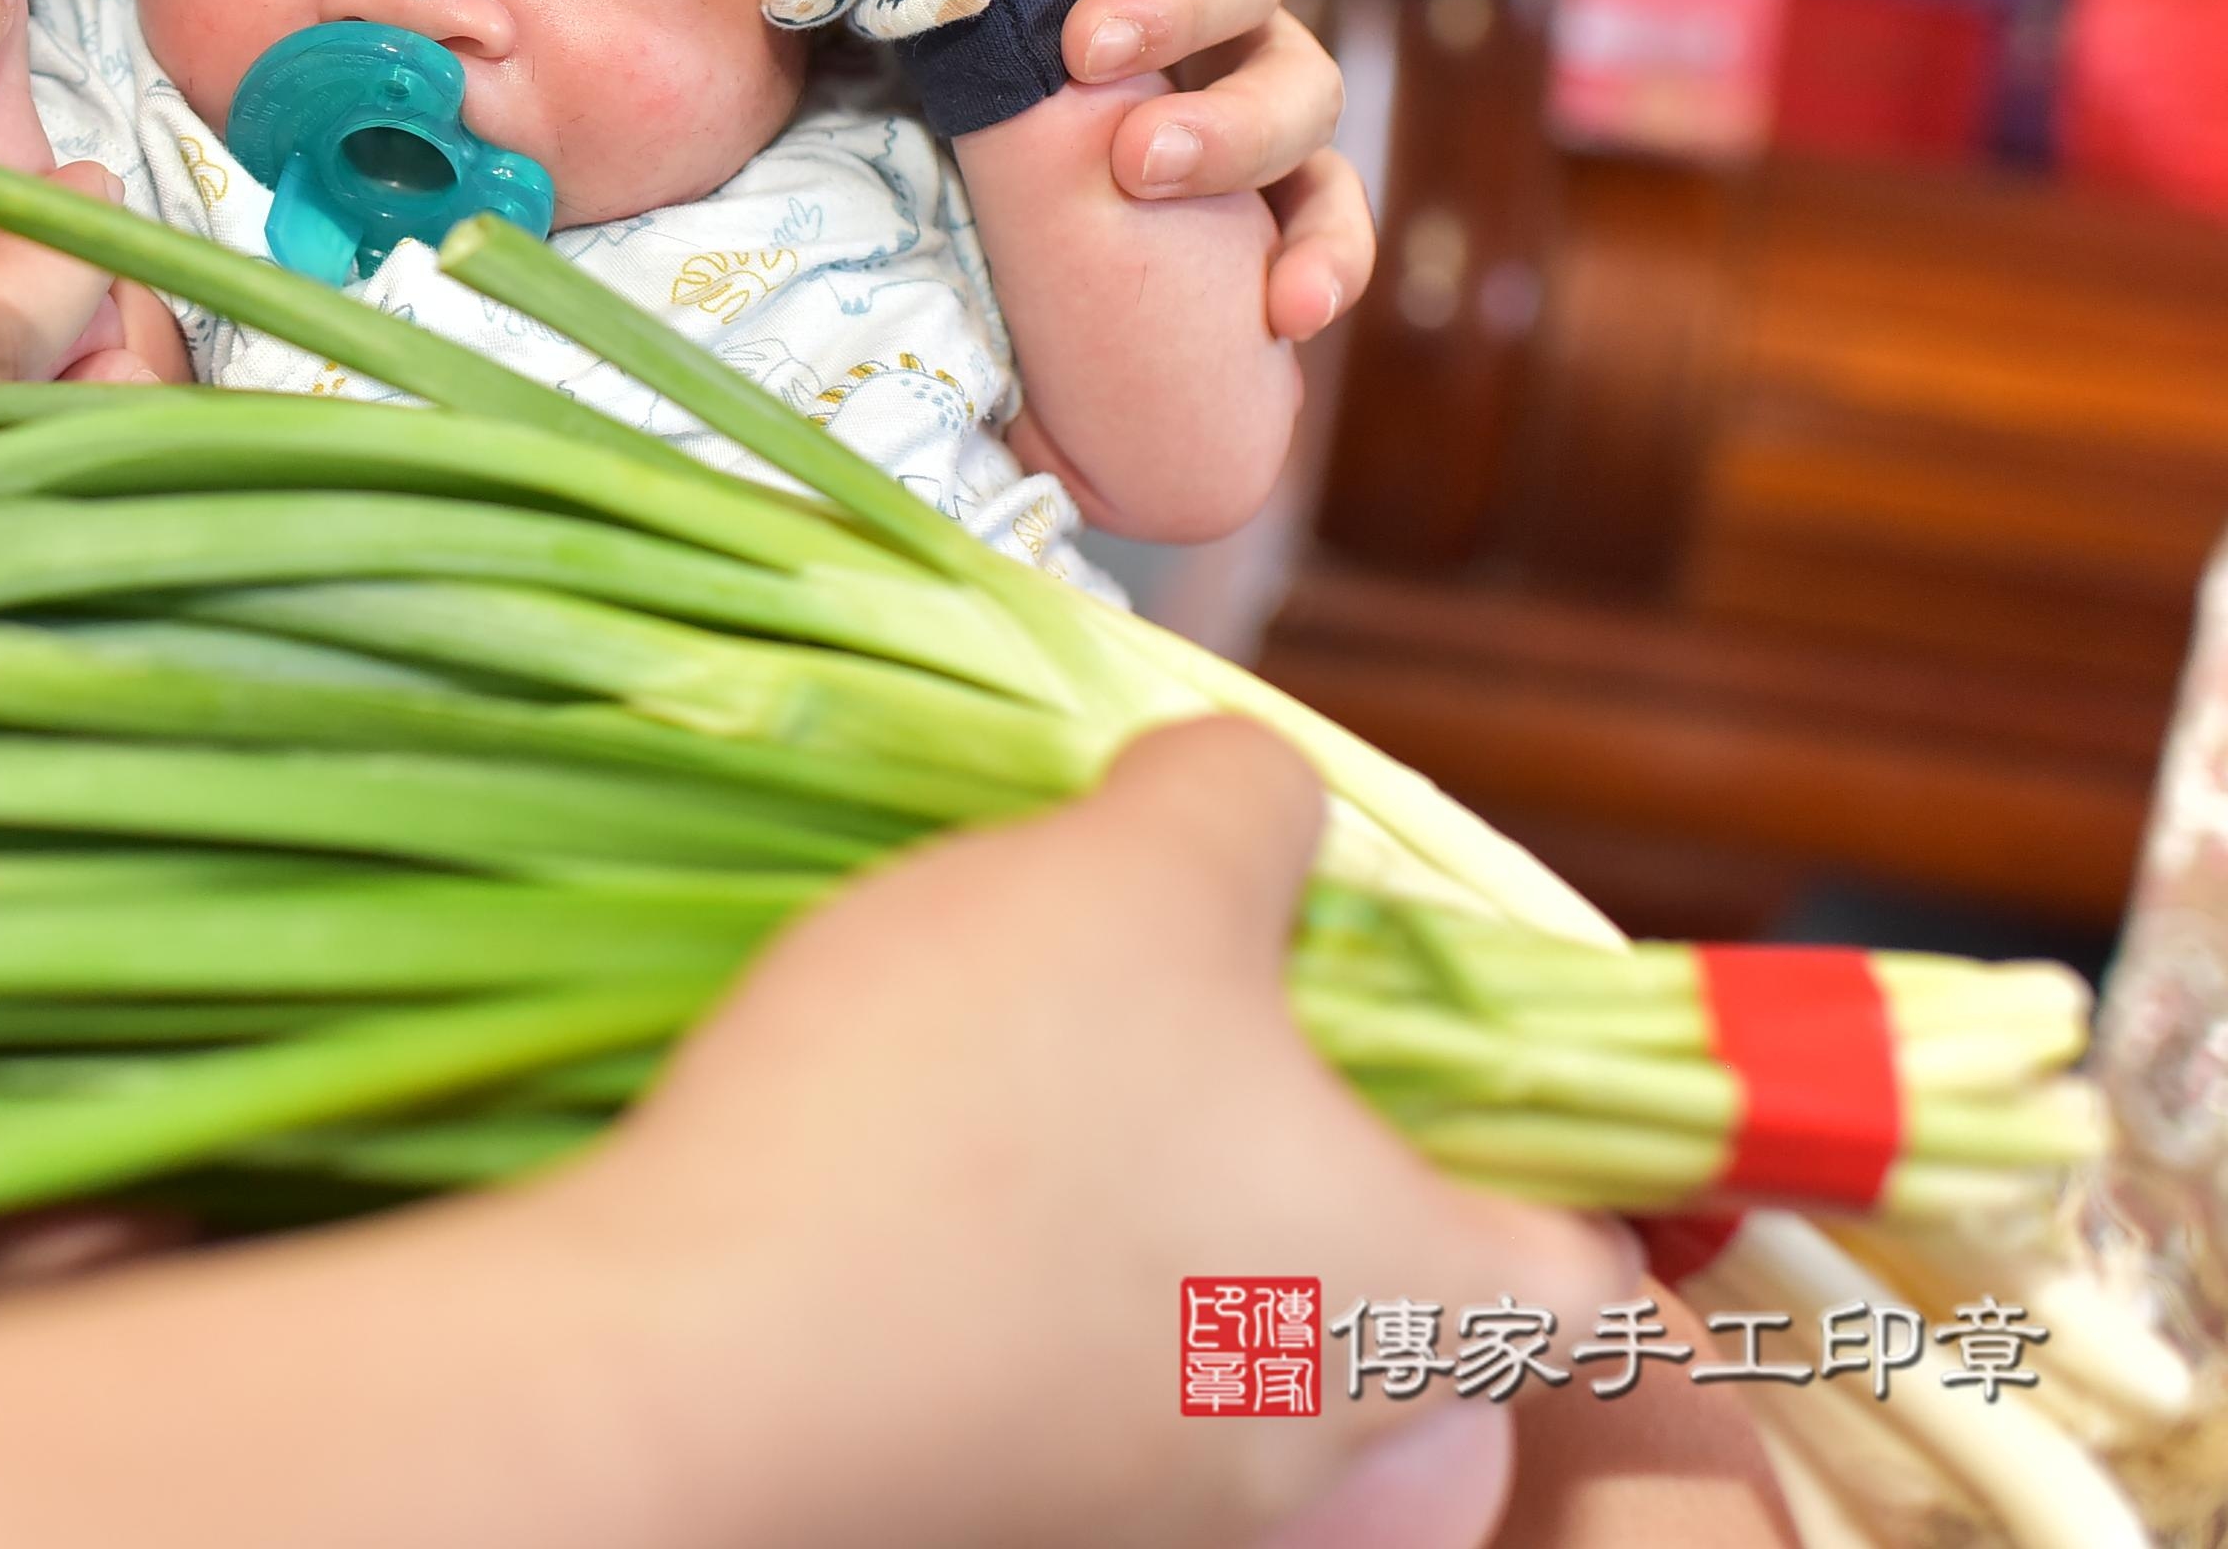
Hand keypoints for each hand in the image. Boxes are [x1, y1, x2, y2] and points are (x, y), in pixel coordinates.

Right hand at [551, 717, 1635, 1548]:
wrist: (680, 1378)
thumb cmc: (967, 1125)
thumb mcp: (1135, 867)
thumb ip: (1240, 801)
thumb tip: (1254, 800)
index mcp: (1419, 1303)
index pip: (1596, 1269)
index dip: (1553, 1150)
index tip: (1453, 1055)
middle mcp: (1316, 1455)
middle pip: (1393, 1321)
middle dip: (1312, 1185)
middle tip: (1194, 1044)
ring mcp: (1150, 1521)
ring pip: (1211, 1375)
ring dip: (1149, 1253)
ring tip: (1018, 1110)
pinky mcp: (991, 1528)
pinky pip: (1059, 1417)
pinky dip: (1015, 1324)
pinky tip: (904, 1213)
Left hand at [892, 0, 1374, 339]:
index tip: (1084, 40)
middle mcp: (1211, 9)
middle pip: (1279, 64)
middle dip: (1218, 118)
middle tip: (1124, 153)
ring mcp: (1212, 98)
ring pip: (1305, 154)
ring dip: (1272, 200)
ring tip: (1212, 259)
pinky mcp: (1198, 191)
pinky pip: (1305, 231)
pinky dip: (1320, 272)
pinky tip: (1288, 326)